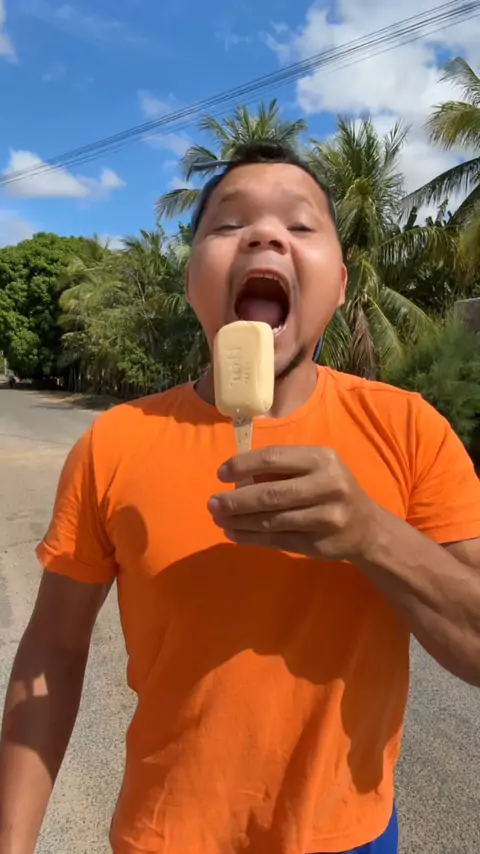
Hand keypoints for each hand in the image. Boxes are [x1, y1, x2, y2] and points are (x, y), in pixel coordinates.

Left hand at [208, 445, 379, 560]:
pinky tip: (233, 533)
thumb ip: (281, 469)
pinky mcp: (319, 544)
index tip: (221, 474)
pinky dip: (250, 538)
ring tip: (218, 518)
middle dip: (236, 500)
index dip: (243, 465)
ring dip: (239, 521)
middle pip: (271, 493)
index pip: (274, 458)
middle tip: (212, 503)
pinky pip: (277, 541)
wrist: (366, 527)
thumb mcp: (315, 468)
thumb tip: (236, 478)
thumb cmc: (330, 489)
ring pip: (272, 520)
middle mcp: (327, 486)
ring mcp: (325, 518)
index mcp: (322, 459)